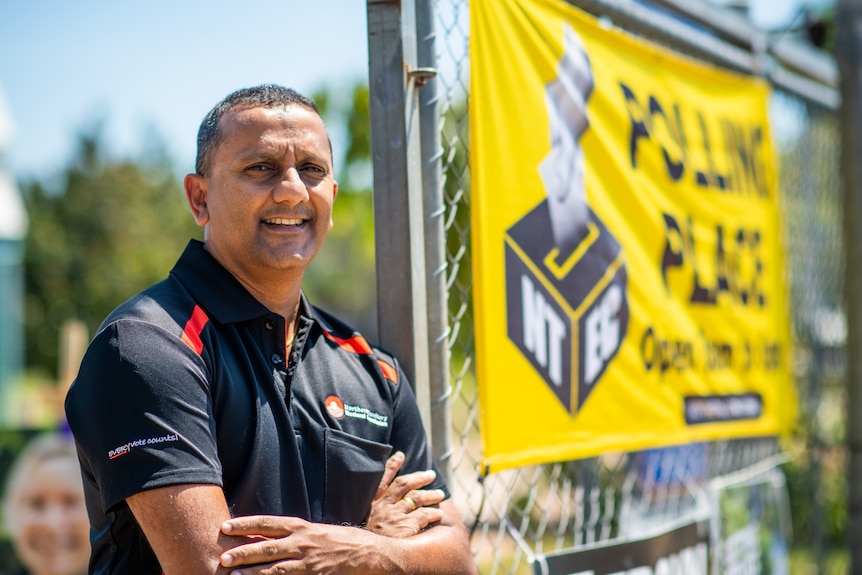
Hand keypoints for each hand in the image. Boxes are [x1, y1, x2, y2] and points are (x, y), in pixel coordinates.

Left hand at [219, 516, 388, 573]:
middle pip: (268, 547)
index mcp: (302, 528)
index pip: (268, 523)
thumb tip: (264, 535)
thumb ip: (293, 535)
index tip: (225, 525)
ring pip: (277, 569)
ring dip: (254, 574)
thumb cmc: (341, 542)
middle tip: (223, 558)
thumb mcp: (316, 533)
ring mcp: (310, 563)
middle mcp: (304, 543)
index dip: (246, 524)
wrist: (372, 555)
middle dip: (244, 552)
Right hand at [365, 451, 445, 537]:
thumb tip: (387, 505)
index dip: (392, 465)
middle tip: (431, 475)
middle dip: (419, 477)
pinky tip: (439, 514)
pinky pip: (423, 515)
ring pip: (417, 498)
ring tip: (440, 495)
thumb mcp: (365, 522)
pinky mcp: (405, 527)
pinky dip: (433, 513)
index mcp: (372, 503)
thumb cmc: (367, 542)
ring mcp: (394, 515)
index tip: (401, 455)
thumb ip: (375, 510)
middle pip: (404, 484)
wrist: (365, 557)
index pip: (382, 479)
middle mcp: (383, 506)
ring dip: (430, 495)